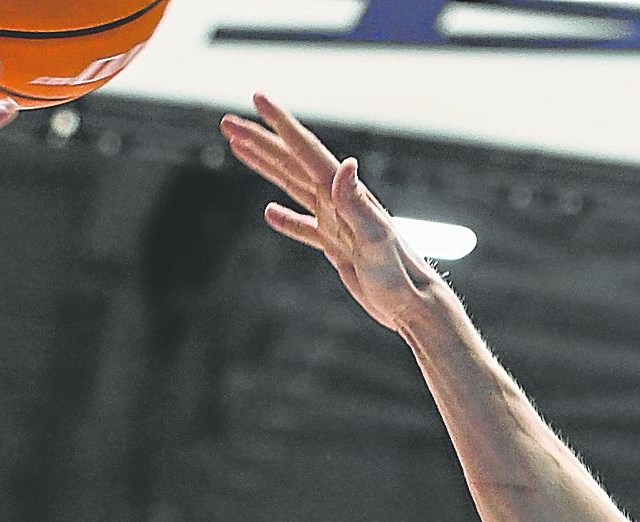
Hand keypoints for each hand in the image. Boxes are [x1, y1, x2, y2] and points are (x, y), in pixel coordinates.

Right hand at [222, 95, 433, 332]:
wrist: (412, 305)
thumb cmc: (398, 274)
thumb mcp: (375, 237)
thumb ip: (357, 202)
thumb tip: (347, 164)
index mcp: (344, 193)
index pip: (306, 151)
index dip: (280, 124)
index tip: (257, 99)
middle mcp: (338, 200)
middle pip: (291, 162)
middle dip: (259, 140)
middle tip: (227, 122)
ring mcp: (336, 222)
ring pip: (293, 186)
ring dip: (266, 166)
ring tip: (239, 149)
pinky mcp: (338, 247)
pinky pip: (305, 227)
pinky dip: (287, 219)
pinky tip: (270, 214)